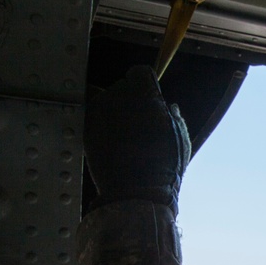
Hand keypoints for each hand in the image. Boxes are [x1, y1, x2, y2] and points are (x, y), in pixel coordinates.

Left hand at [83, 66, 190, 212]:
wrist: (135, 191)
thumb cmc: (163, 166)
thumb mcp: (179, 139)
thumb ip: (174, 117)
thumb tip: (170, 107)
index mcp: (143, 92)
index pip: (139, 73)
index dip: (146, 86)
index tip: (151, 100)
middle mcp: (116, 95)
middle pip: (121, 87)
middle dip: (130, 100)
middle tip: (141, 123)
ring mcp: (97, 111)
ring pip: (105, 101)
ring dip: (114, 112)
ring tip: (126, 136)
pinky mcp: (85, 127)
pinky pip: (94, 117)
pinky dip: (102, 125)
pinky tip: (113, 142)